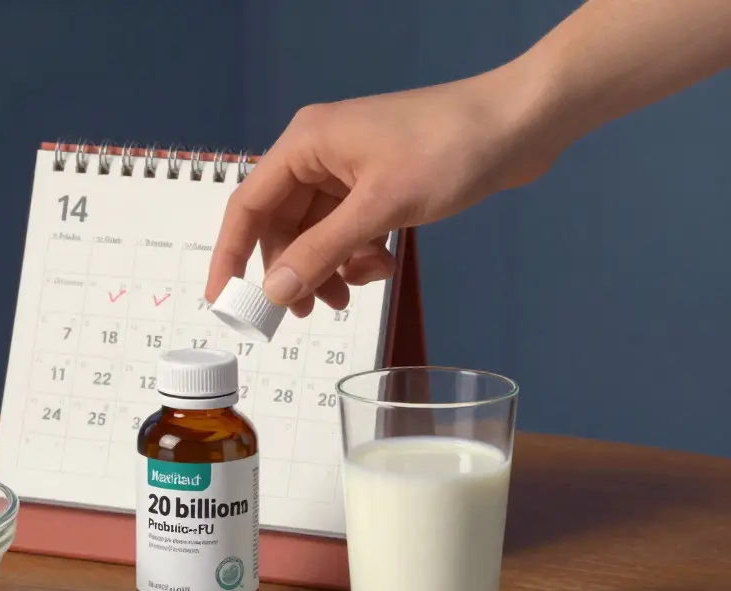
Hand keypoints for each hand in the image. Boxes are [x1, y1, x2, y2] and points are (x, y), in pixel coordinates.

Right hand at [205, 66, 555, 316]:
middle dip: (291, 270)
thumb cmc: (452, 148)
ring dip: (328, 267)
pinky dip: (356, 254)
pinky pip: (347, 228)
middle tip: (300, 314)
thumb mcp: (380, 208)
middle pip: (280, 224)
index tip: (221, 300)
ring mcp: (349, 167)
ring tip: (348, 297)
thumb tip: (274, 292)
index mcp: (306, 143)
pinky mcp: (377, 181)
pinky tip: (380, 267)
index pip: (247, 205)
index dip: (230, 255)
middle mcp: (320, 152)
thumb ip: (321, 252)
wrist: (521, 124)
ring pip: (315, 232)